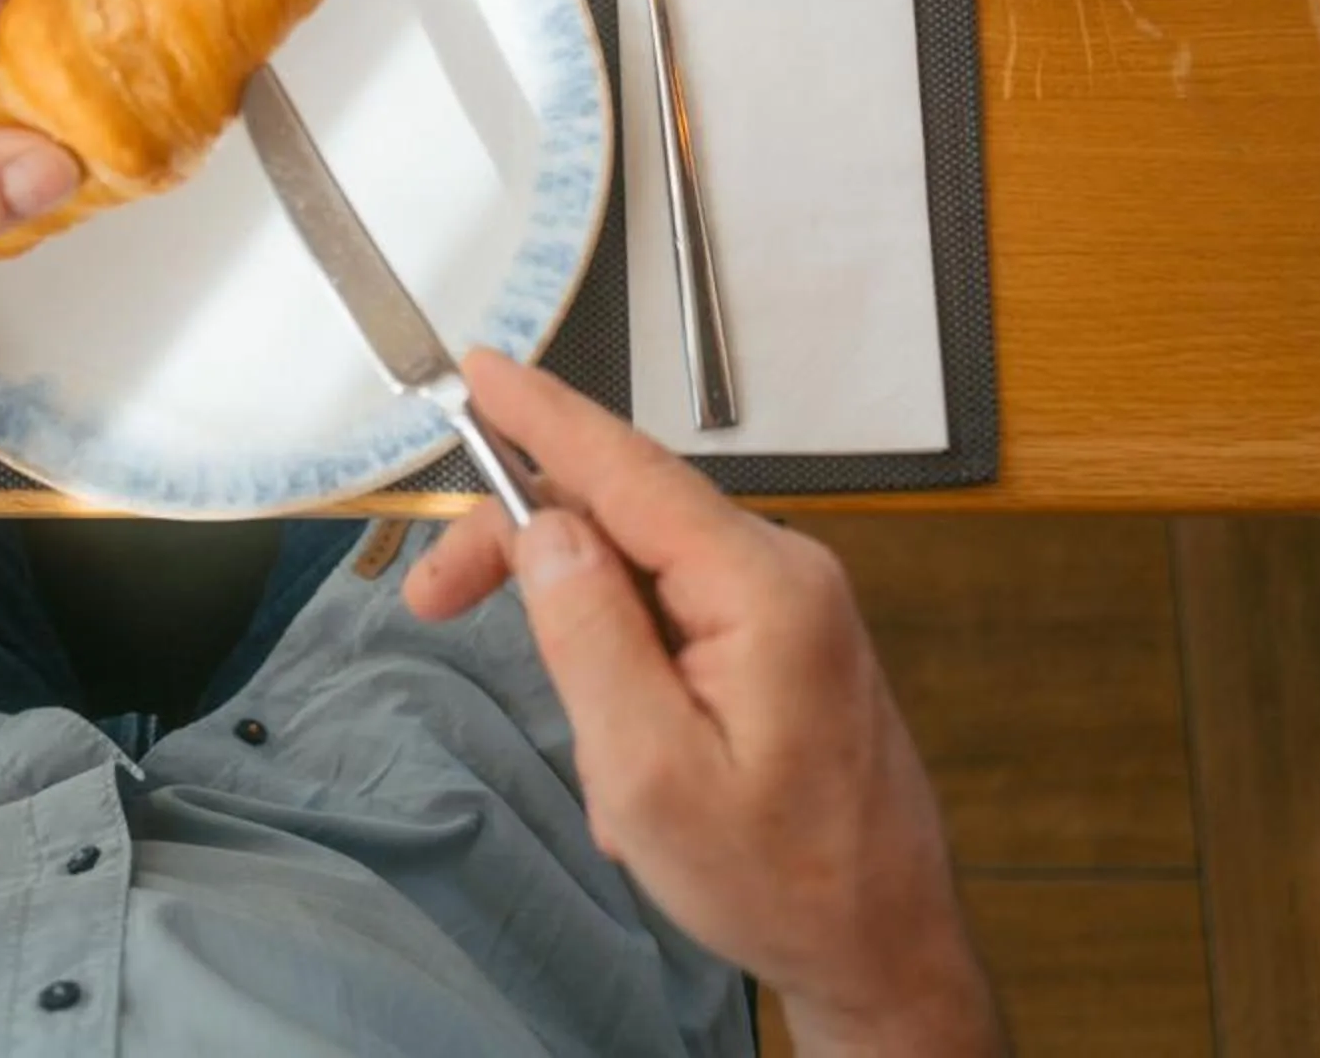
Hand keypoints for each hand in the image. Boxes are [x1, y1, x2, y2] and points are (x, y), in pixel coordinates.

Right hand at [408, 355, 998, 1054]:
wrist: (885, 951)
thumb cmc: (781, 883)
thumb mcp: (653, 776)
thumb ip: (590, 638)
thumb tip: (545, 528)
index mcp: (761, 587)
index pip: (628, 469)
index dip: (543, 415)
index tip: (478, 370)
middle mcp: (784, 570)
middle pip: (622, 513)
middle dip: (526, 549)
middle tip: (434, 598)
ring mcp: (789, 602)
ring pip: (641, 570)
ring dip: (584, 640)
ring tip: (599, 768)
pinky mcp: (784, 636)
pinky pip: (674, 612)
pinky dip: (627, 669)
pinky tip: (636, 761)